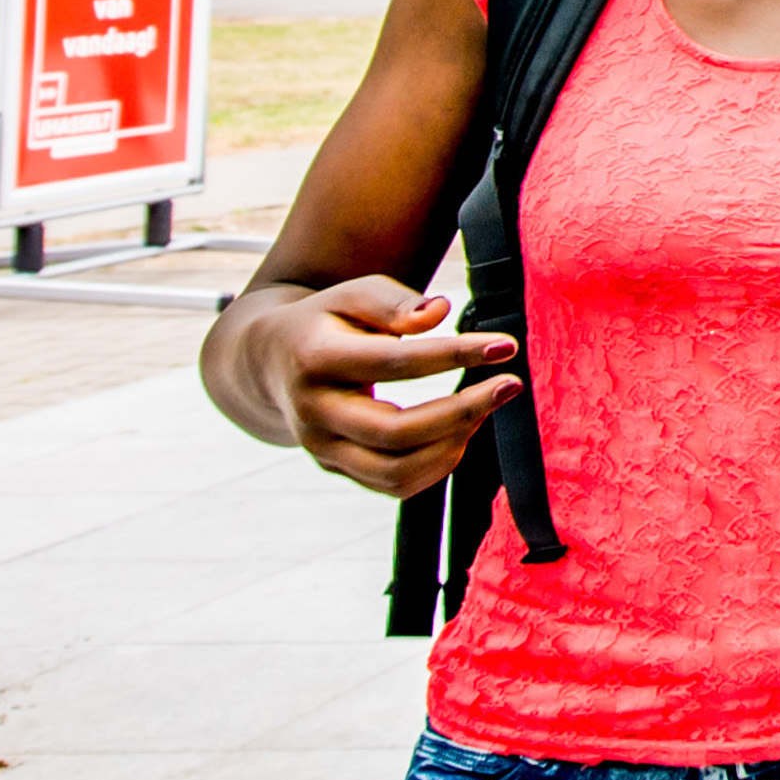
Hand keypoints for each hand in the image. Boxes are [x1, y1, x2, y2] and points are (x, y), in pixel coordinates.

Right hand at [253, 277, 520, 498]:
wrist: (270, 362)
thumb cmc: (326, 320)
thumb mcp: (352, 294)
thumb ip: (394, 302)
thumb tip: (440, 312)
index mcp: (315, 359)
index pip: (393, 363)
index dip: (453, 355)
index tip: (506, 345)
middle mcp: (314, 412)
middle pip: (394, 432)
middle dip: (462, 412)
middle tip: (509, 385)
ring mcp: (322, 448)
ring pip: (395, 471)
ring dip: (453, 443)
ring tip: (484, 407)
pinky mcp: (337, 469)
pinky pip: (393, 485)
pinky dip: (436, 466)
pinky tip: (460, 432)